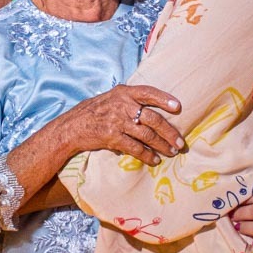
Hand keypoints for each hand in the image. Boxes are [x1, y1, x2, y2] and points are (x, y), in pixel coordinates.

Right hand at [58, 84, 182, 166]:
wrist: (72, 126)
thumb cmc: (96, 111)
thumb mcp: (112, 98)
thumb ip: (131, 101)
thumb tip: (154, 113)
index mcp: (124, 93)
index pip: (148, 92)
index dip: (164, 99)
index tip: (177, 107)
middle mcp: (122, 105)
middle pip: (153, 118)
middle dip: (169, 132)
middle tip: (180, 142)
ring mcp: (117, 121)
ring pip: (147, 135)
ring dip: (162, 145)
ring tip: (171, 151)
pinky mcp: (112, 137)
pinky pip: (135, 148)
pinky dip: (147, 155)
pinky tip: (154, 159)